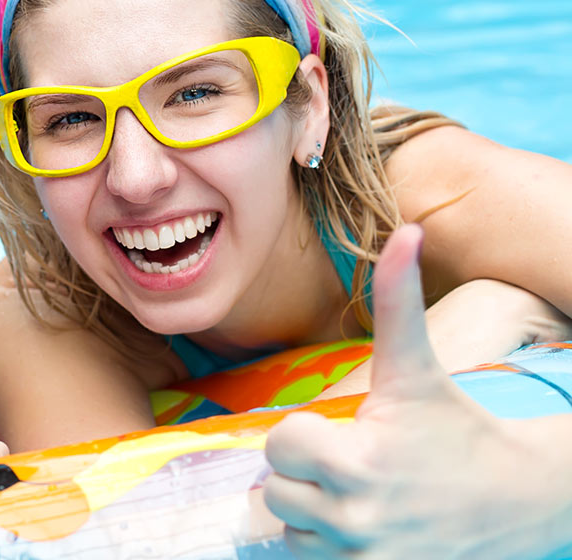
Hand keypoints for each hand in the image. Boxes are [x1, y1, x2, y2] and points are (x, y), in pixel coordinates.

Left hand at [264, 225, 571, 557]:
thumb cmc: (454, 427)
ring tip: (359, 490)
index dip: (302, 434)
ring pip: (289, 527)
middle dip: (305, 471)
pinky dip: (325, 543)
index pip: (278, 445)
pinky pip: (307, 558)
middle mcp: (356, 515)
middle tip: (351, 459)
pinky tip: (363, 521)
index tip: (342, 430)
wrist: (516, 500)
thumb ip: (399, 301)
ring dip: (313, 509)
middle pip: (276, 488)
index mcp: (360, 460)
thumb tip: (405, 230)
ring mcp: (361, 555)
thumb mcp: (418, 368)